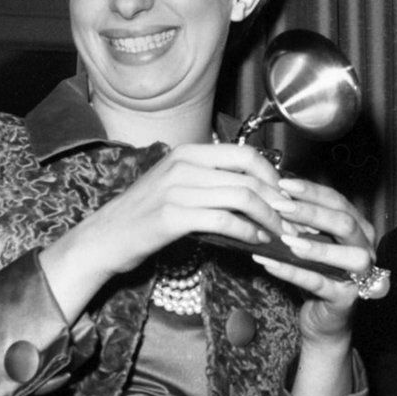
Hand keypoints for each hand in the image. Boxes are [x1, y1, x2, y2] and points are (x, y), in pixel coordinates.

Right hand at [41, 142, 292, 320]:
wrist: (102, 239)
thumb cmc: (142, 216)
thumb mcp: (175, 186)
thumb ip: (209, 181)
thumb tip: (253, 191)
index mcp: (188, 153)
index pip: (246, 154)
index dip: (273, 176)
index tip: (286, 198)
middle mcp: (184, 165)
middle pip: (250, 175)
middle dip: (279, 200)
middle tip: (293, 221)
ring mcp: (178, 189)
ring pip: (242, 196)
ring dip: (268, 218)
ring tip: (279, 234)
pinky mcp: (173, 216)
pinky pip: (224, 220)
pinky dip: (247, 232)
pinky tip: (255, 242)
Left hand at [250, 177, 378, 395]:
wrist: (323, 320)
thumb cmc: (316, 275)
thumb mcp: (310, 243)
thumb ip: (301, 222)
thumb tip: (274, 193)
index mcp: (359, 229)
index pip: (338, 202)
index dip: (311, 191)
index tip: (282, 183)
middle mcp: (366, 249)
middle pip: (344, 223)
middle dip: (310, 212)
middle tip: (278, 204)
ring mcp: (360, 276)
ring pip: (345, 255)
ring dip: (313, 244)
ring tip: (282, 236)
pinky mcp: (346, 300)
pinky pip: (320, 283)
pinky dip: (293, 272)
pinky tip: (269, 262)